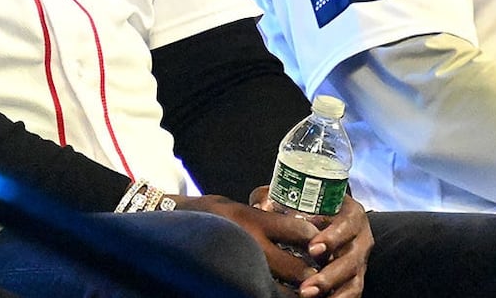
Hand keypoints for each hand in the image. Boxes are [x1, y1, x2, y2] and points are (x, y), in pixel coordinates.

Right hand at [172, 192, 319, 290]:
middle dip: (315, 275)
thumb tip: (300, 226)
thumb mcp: (237, 206)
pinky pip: (265, 294)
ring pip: (285, 290)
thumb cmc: (207, 215)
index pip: (300, 232)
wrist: (172, 228)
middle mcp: (251, 245)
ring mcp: (244, 266)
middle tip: (324, 274)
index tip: (323, 243)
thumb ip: (266, 218)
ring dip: (301, 292)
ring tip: (310, 290)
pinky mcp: (237, 281)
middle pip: (299, 269)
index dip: (317, 239)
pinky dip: (279, 296)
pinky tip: (287, 294)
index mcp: (252, 220)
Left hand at [250, 188, 372, 297]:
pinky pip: (353, 291)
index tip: (313, 249)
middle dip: (329, 274)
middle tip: (307, 285)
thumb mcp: (297, 196)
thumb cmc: (311, 205)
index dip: (333, 237)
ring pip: (353, 280)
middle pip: (351, 258)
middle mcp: (360, 237)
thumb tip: (260, 205)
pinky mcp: (356, 276)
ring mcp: (360, 259)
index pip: (346, 224)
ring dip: (331, 290)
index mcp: (351, 213)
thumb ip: (278, 197)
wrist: (330, 217)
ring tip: (307, 295)